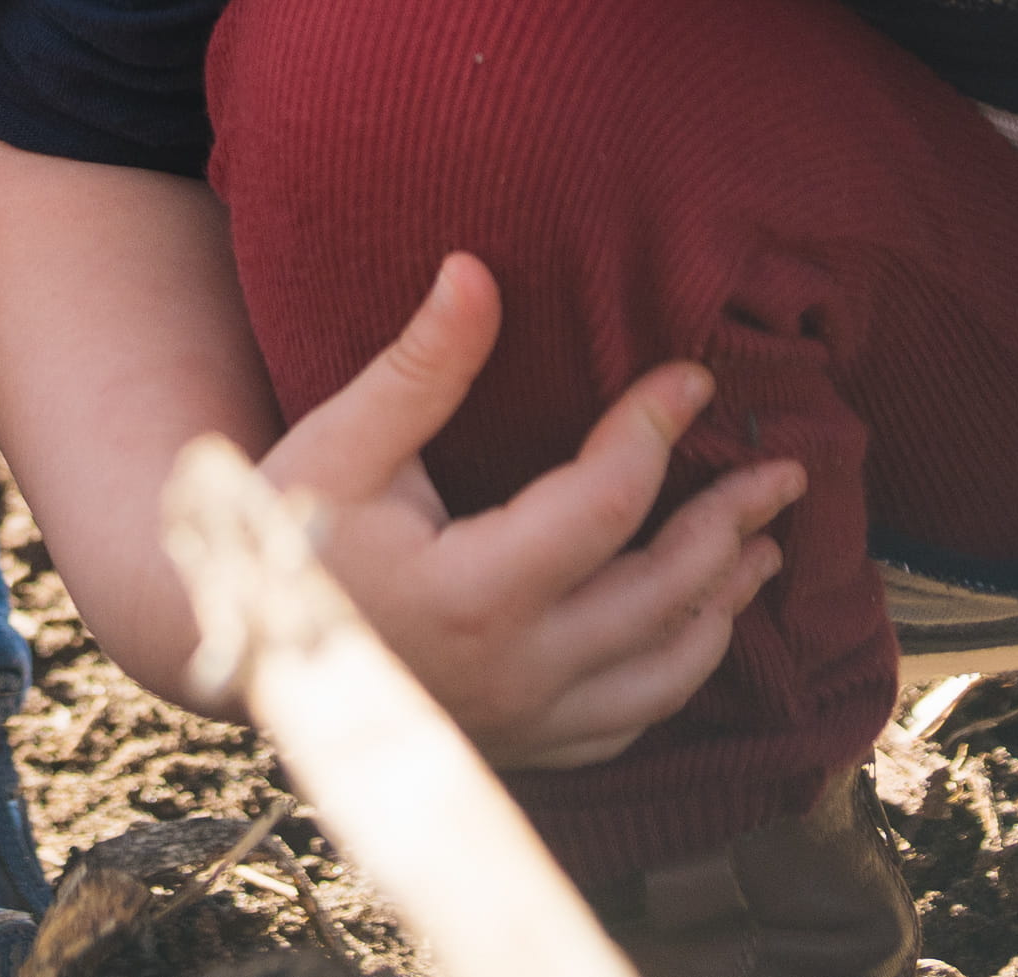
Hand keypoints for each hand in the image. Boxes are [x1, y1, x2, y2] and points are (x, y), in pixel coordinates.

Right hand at [255, 252, 803, 770]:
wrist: (233, 645)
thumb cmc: (284, 531)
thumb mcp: (342, 440)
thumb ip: (423, 366)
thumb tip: (475, 269)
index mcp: (473, 593)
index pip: (605, 503)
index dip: (655, 429)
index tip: (694, 375)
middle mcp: (515, 671)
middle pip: (665, 593)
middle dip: (731, 522)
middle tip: (783, 469)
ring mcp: (524, 721)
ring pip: (666, 673)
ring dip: (724, 605)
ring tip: (763, 549)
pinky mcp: (521, 747)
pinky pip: (629, 723)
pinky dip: (677, 672)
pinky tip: (695, 631)